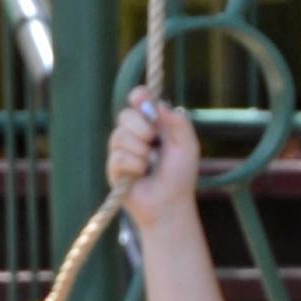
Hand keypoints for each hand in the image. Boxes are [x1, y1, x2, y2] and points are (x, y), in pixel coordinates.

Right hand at [105, 91, 200, 222]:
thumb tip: (159, 104)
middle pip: (125, 115)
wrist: (170, 204)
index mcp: (152, 124)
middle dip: (141, 127)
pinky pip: (118, 157)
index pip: (138, 100)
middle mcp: (134, 134)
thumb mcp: (187, 145)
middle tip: (153, 141)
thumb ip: (179, 122)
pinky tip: (141, 174)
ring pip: (119, 136)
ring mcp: (121, 150)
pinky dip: (134, 165)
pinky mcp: (113, 168)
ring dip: (140, 151)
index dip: (138, 96)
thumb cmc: (180, 175)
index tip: (142, 98)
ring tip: (150, 164)